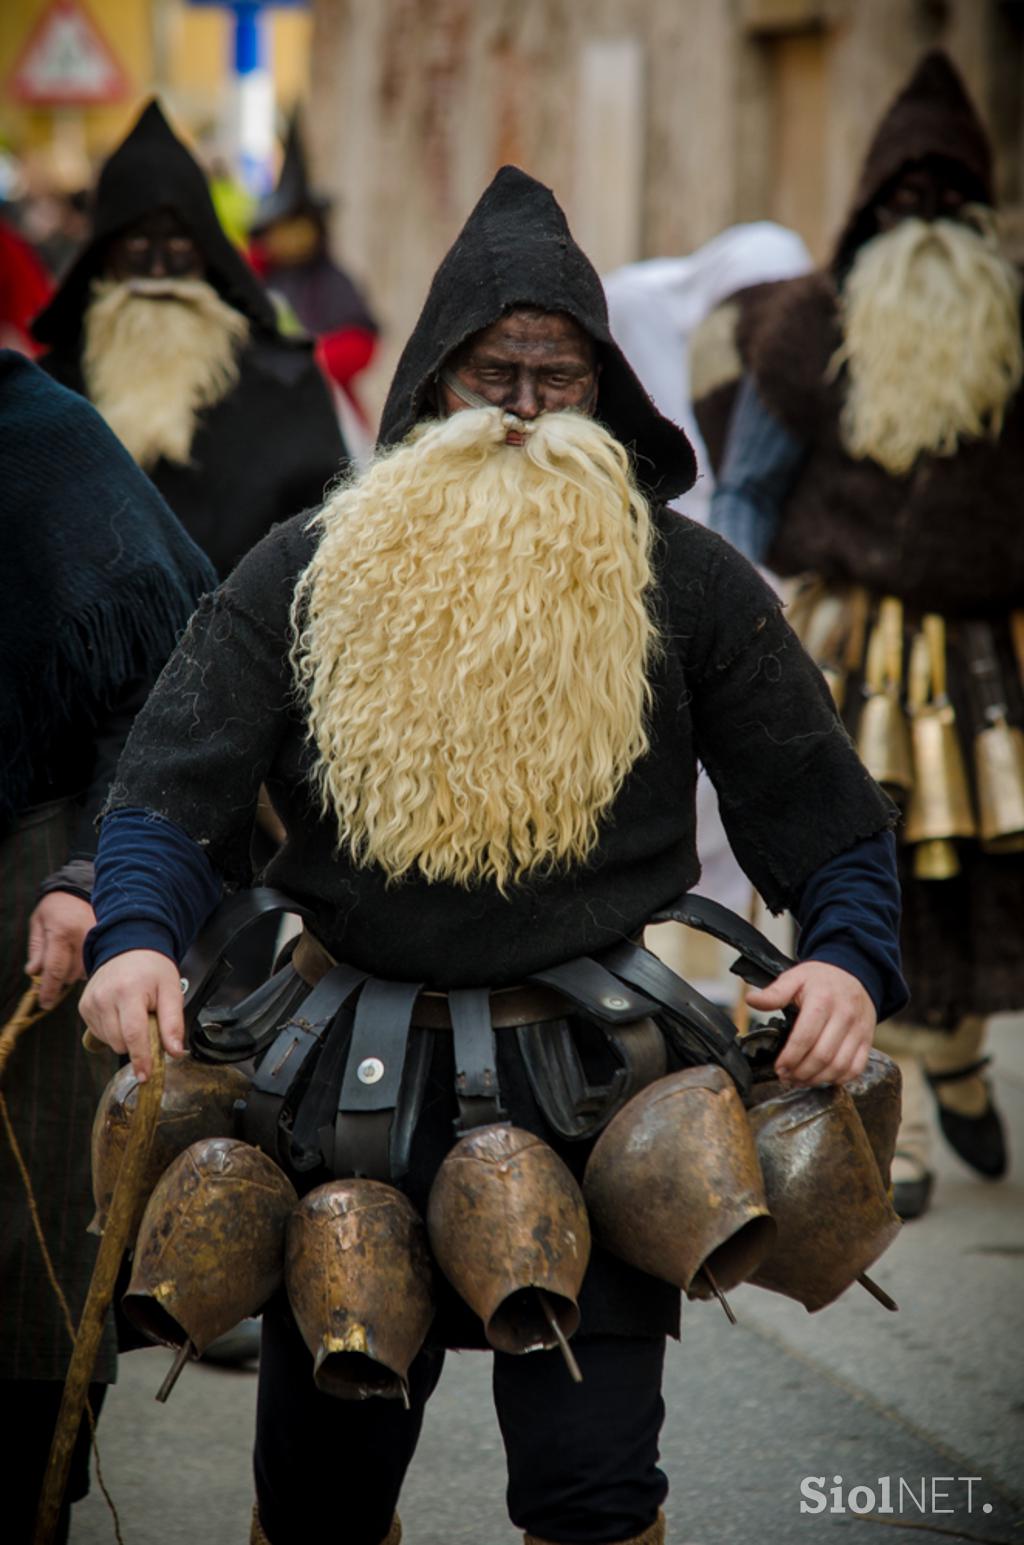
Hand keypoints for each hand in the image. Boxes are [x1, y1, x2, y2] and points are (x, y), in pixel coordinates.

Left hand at [26, 892, 94, 1009]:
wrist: (81, 888)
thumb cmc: (55, 906)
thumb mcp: (38, 923)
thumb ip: (37, 949)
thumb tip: (34, 973)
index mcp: (62, 933)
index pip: (54, 970)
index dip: (48, 990)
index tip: (45, 1003)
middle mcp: (82, 939)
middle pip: (71, 975)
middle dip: (59, 980)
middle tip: (52, 975)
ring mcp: (98, 941)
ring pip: (85, 972)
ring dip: (73, 974)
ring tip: (68, 961)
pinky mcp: (108, 941)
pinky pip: (96, 964)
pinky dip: (86, 966)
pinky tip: (80, 957)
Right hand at [80, 950, 185, 1080]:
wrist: (128, 947)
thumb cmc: (152, 968)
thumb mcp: (171, 990)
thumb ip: (173, 1023)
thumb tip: (175, 1052)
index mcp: (128, 992)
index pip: (133, 1034)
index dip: (141, 1058)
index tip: (145, 1075)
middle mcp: (104, 998)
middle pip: (120, 1042)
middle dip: (137, 1043)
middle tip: (150, 1023)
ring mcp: (90, 1003)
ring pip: (109, 1040)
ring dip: (125, 1037)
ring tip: (135, 1014)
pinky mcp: (83, 1007)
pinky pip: (100, 1033)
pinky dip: (113, 1030)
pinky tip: (121, 1014)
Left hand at [746, 961, 874, 1086]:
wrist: (854, 972)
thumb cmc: (820, 979)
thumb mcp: (795, 977)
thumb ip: (774, 992)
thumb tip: (751, 1000)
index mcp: (823, 1000)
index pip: (805, 1037)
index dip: (790, 1057)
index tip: (779, 1068)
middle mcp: (844, 1016)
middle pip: (822, 1056)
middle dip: (801, 1072)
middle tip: (787, 1077)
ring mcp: (859, 1029)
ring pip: (839, 1066)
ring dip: (818, 1079)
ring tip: (801, 1080)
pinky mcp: (867, 1040)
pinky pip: (856, 1068)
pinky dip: (838, 1079)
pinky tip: (822, 1078)